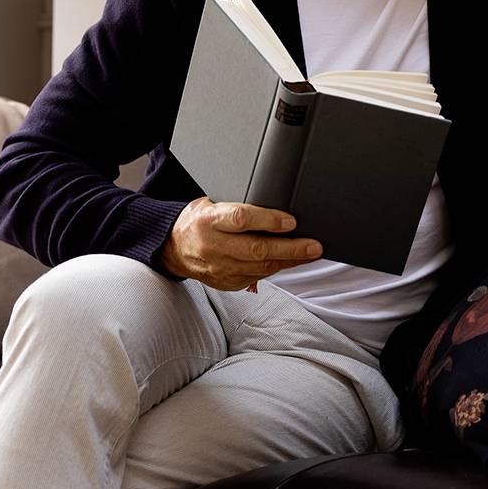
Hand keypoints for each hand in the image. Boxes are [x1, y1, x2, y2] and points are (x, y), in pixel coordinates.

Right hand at [159, 197, 322, 292]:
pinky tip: (290, 262)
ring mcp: (219, 268)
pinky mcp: (226, 283)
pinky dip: (276, 268)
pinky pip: (257, 277)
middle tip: (314, 246)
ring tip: (311, 254)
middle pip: (257, 249)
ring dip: (290, 261)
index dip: (268, 220)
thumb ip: (238, 209)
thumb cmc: (200, 221)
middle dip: (290, 248)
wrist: (174, 248)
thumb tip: (277, 211)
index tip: (291, 221)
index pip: (241, 220)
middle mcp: (213, 247)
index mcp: (209, 221)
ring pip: (261, 267)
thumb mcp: (213, 205)